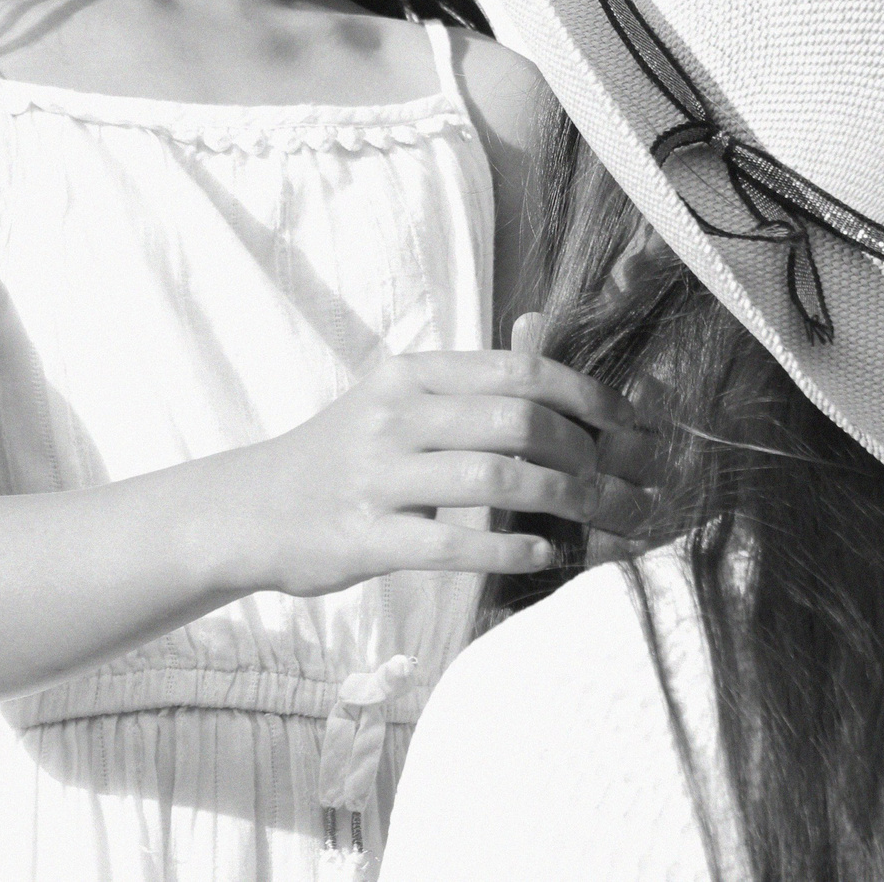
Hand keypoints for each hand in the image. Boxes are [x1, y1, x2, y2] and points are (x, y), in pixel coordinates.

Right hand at [218, 350, 658, 597]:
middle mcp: (394, 416)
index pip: (518, 371)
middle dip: (588, 454)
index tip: (633, 423)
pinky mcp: (364, 539)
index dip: (587, 395)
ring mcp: (376, 477)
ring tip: (604, 519)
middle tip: (626, 481)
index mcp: (411, 375)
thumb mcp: (398, 400)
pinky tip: (548, 555)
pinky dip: (510, 551)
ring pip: (495, 481)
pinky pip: (453, 545)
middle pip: (517, 423)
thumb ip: (472, 376)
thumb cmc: (344, 455)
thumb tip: (544, 329)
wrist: (249, 511)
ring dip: (566, 503)